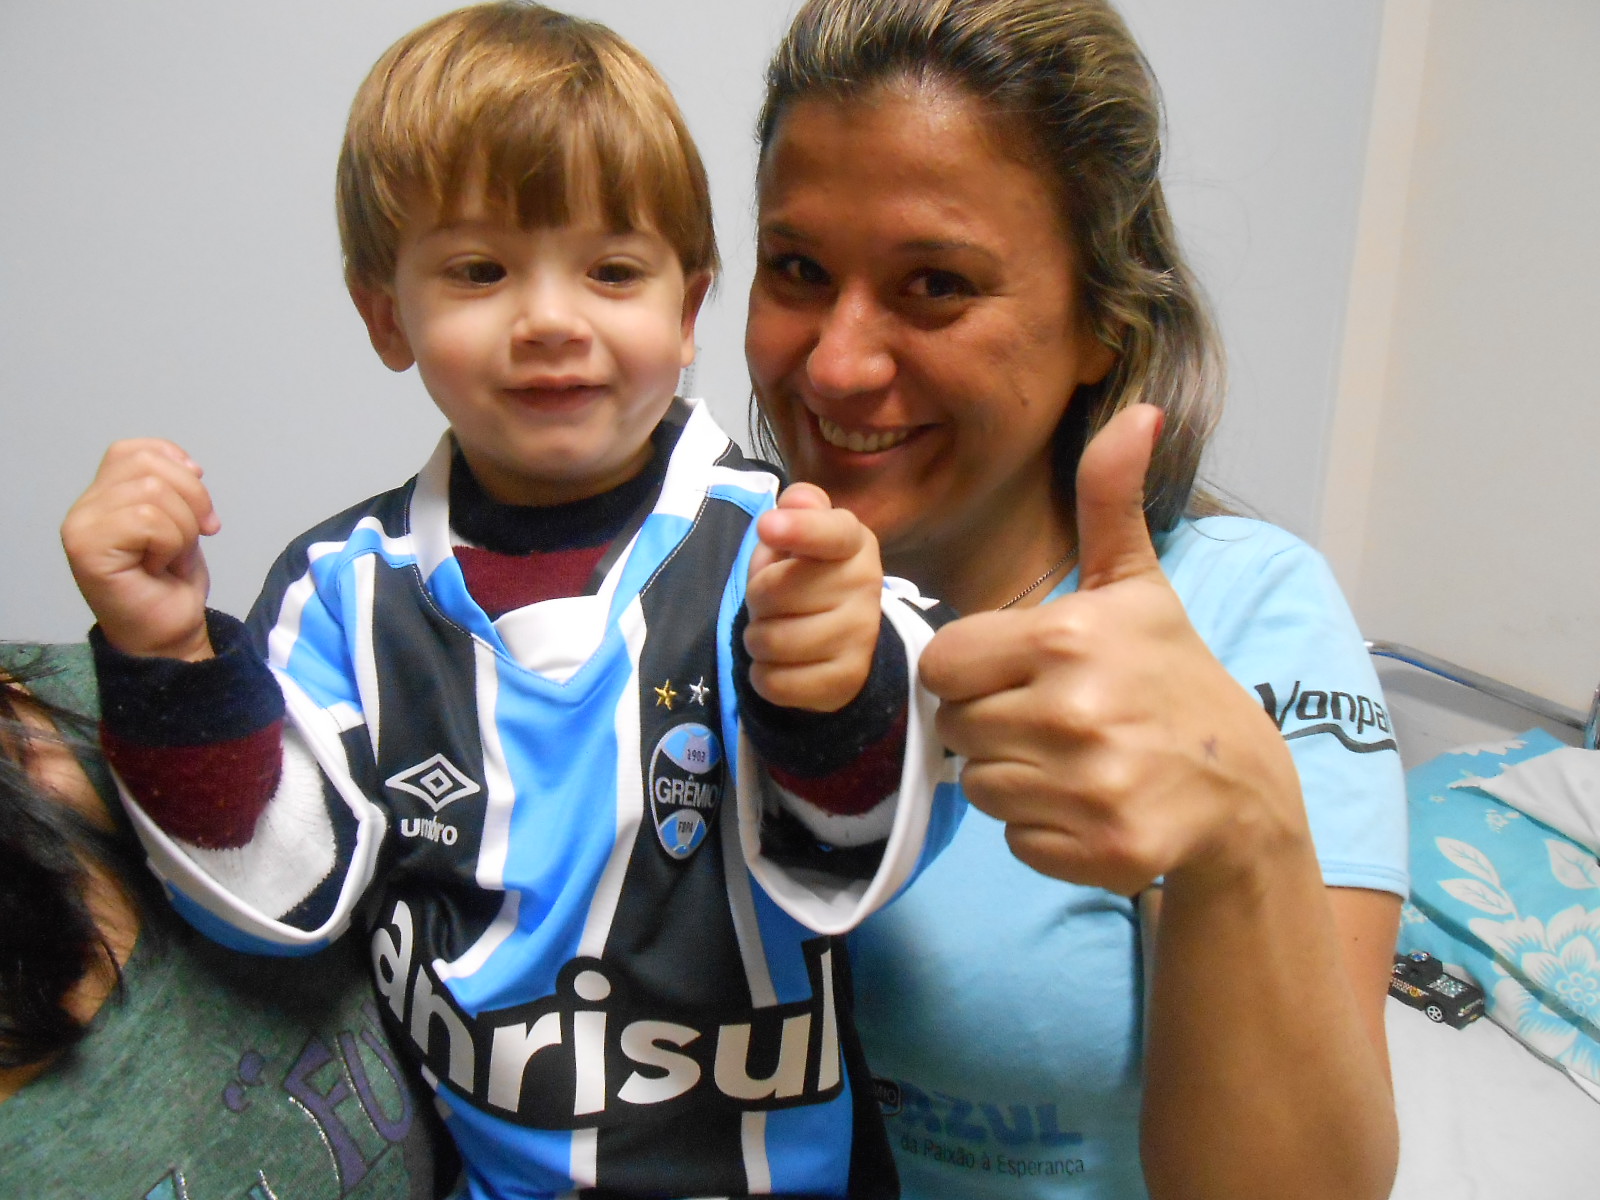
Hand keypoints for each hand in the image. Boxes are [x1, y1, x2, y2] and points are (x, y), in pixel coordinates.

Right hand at [61, 438, 220, 660]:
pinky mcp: (87, 548)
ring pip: (153, 492)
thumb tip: (189, 466)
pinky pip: (148, 520)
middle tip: (197, 536)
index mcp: (102, 496)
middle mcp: (83, 508)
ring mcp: (81, 527)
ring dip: (182, 527)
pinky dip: (170, 543)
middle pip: (148, 466)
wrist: (169, 632)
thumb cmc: (171, 583)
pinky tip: (158, 566)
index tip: (198, 505)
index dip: (176, 467)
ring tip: (170, 556)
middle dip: (192, 499)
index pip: (135, 450)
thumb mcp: (180, 521)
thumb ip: (171, 486)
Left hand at [744, 482, 883, 712]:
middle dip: (756, 598)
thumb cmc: (808, 577)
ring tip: (775, 631)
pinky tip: (781, 664)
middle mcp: (866, 585)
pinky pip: (775, 682)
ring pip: (770, 641)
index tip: (767, 526)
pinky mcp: (847, 679)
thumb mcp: (798, 538)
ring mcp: (861, 635)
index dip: (799, 529)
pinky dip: (763, 676)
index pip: (831, 532)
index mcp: (853, 542)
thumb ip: (797, 512)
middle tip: (771, 601)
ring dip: (757, 639)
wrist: (844, 642)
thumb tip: (795, 501)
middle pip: (773, 591)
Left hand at [919, 405, 1303, 895]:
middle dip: (993, 724)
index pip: (942, 665)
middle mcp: (1075, 711)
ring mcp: (1090, 786)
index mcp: (1067, 637)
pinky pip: (1013, 838)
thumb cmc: (1171, 678)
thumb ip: (1110, 501)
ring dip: (1016, 778)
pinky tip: (1091, 803)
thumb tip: (1138, 410)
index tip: (1026, 673)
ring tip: (1075, 760)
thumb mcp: (1138, 585)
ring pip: (980, 785)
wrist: (1242, 787)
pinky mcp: (1101, 848)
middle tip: (1057, 720)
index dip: (975, 671)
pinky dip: (1044, 830)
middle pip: (955, 727)